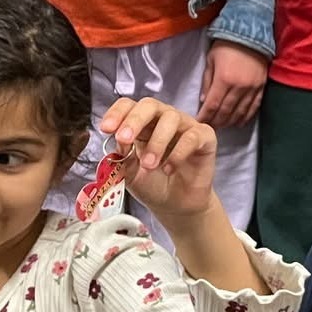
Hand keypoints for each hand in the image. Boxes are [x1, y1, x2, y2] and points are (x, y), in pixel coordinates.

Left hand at [99, 97, 218, 220]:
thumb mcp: (129, 172)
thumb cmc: (153, 184)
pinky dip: (178, 153)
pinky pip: (192, 136)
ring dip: (156, 142)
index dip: (116, 113)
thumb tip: (118, 142)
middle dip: (134, 120)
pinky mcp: (205, 138)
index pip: (128, 106)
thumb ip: (122, 156)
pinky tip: (169, 169)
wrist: (176, 206)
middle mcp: (164, 120)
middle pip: (149, 105)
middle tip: (124, 140)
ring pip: (171, 118)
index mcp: (142, 124)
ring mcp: (185, 126)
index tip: (106, 129)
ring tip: (149, 165)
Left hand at [197, 41, 267, 128]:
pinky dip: (246, 117)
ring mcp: (252, 89)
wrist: (251, 34)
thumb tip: (204, 101)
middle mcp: (239, 87)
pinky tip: (239, 122)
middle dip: (216, 122)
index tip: (199, 124)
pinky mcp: (261, 88)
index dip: (205, 117)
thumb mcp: (211, 60)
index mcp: (224, 79)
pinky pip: (254, 107)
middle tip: (210, 128)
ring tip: (222, 126)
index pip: (212, 105)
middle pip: (226, 112)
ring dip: (230, 122)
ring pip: (240, 112)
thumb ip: (207, 82)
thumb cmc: (226, 45)